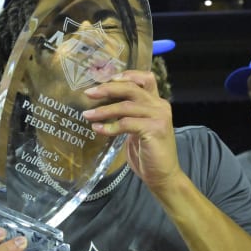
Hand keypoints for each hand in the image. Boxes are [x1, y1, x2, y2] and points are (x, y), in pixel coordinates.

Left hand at [82, 70, 181, 193]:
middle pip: (131, 88)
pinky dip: (109, 127)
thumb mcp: (137, 128)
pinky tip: (97, 129)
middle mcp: (160, 105)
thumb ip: (128, 114)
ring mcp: (159, 116)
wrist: (162, 176)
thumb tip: (103, 103)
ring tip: (87, 114)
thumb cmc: (147, 152)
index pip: (144, 78)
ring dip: (103, 110)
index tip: (103, 78)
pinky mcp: (154, 129)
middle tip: (88, 93)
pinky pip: (126, 124)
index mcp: (157, 102)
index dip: (125, 75)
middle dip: (108, 88)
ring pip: (126, 106)